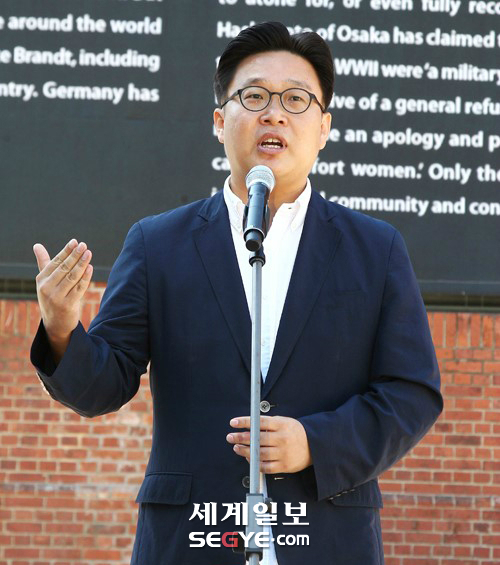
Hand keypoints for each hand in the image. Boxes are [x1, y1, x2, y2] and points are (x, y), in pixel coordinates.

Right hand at [33, 239, 92, 360]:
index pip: (55, 262)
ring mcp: (56, 297)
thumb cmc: (52, 297)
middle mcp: (46, 288)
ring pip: (72, 277)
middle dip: (75, 255)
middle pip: (64, 268)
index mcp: (41, 280)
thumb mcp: (45, 281)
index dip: (66, 251)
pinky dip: (85, 278)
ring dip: (81, 264)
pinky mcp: (67, 305)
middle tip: (84, 245)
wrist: (55, 324)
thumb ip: (44, 263)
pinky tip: (90, 268)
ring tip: (89, 253)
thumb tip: (37, 245)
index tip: (75, 242)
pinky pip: (79, 288)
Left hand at [227, 415, 311, 473]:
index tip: (234, 423)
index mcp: (282, 425)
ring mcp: (283, 453)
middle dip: (241, 437)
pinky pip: (265, 467)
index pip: (260, 422)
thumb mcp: (284, 422)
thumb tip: (249, 425)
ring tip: (236, 447)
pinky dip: (255, 463)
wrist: (314, 446)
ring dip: (245, 451)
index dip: (245, 422)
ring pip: (259, 453)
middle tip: (230, 437)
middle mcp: (282, 439)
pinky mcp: (284, 466)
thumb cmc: (296, 432)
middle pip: (257, 439)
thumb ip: (268, 424)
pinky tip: (248, 458)